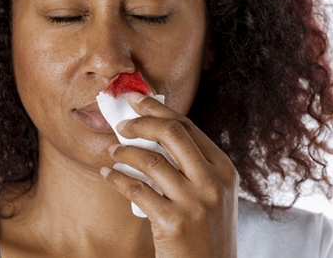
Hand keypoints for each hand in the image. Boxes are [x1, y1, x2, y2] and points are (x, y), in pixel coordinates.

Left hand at [100, 92, 238, 257]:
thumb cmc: (205, 232)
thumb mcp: (212, 195)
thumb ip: (192, 166)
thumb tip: (153, 132)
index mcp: (224, 169)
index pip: (188, 127)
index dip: (158, 109)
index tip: (136, 100)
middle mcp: (214, 182)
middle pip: (171, 133)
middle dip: (141, 122)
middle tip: (121, 123)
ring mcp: (195, 203)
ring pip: (151, 160)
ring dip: (124, 152)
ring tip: (112, 151)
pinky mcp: (174, 223)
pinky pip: (137, 190)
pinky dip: (117, 178)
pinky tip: (108, 174)